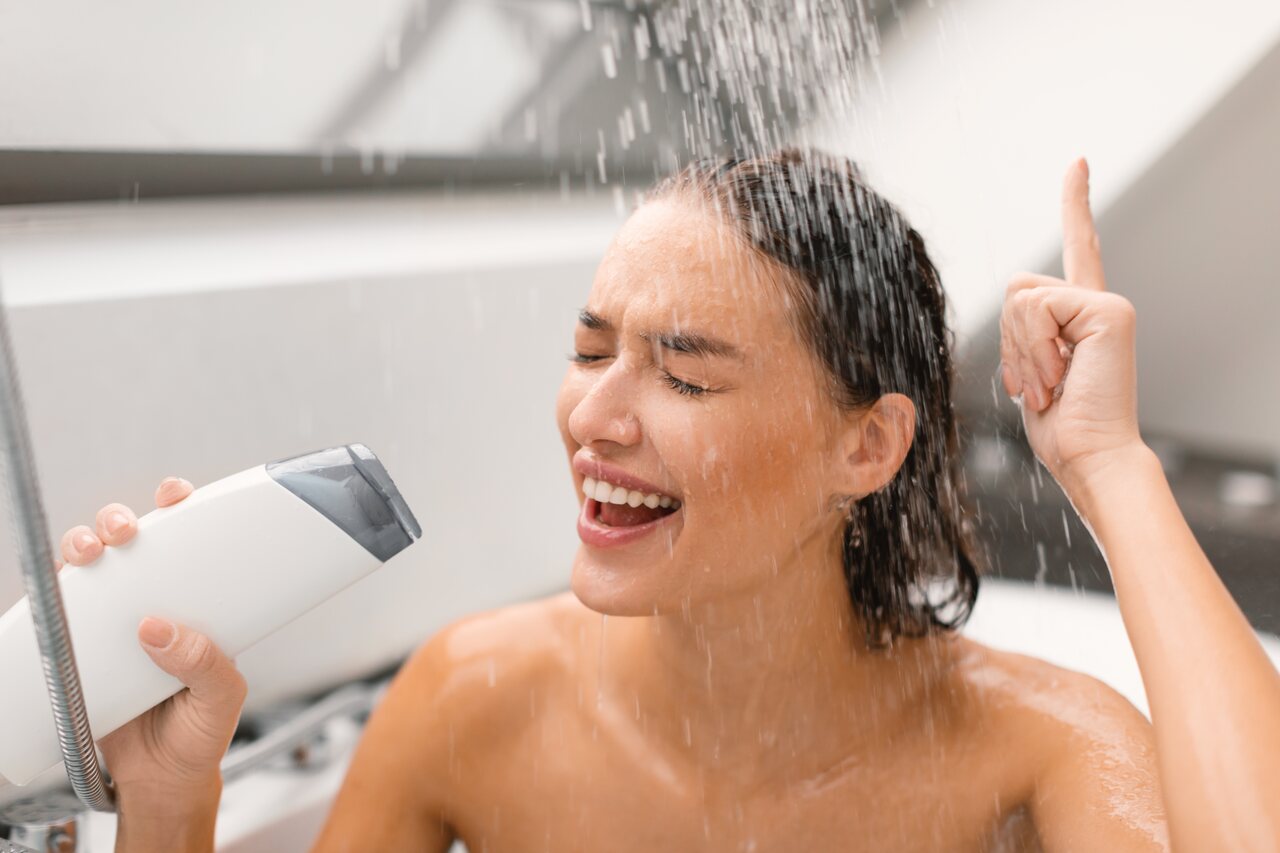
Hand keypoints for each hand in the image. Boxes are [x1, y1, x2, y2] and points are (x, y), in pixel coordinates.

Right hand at [57, 477, 245, 813]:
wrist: (161, 780)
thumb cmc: (201, 732)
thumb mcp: (221, 698)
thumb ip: (204, 664)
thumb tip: (158, 628)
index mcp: (197, 603)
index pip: (191, 543)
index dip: (181, 508)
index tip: (176, 496)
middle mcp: (155, 602)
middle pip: (133, 543)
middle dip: (120, 521)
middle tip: (123, 532)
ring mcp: (114, 622)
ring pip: (91, 567)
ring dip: (82, 544)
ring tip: (90, 552)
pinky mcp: (79, 647)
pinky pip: (59, 608)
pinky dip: (50, 587)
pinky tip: (53, 584)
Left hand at [999, 159, 1145, 494]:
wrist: (1089, 456)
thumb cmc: (1061, 427)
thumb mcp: (1032, 372)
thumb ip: (1027, 333)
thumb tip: (1020, 308)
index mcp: (1082, 316)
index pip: (1080, 249)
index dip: (1076, 204)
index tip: (1077, 163)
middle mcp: (1098, 302)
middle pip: (1017, 286)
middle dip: (1009, 338)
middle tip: (1037, 383)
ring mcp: (1106, 303)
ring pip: (1020, 297)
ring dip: (1021, 349)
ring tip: (1050, 384)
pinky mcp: (1107, 309)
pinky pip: (1035, 308)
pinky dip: (1034, 347)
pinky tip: (1059, 375)